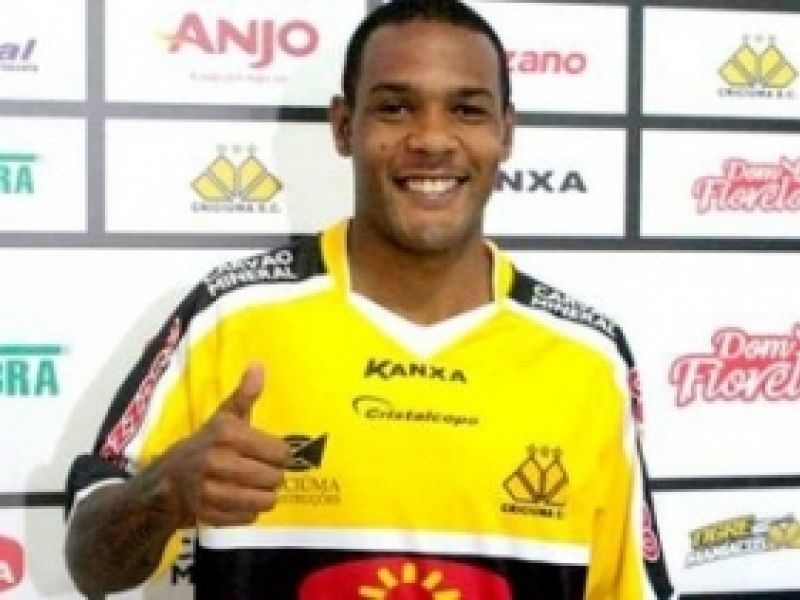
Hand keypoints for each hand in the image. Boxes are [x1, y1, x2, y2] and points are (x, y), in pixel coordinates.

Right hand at [160, 363, 288, 526]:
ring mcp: (212, 491)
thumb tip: (259, 366)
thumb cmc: (204, 444)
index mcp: (228, 434)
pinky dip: (248, 511)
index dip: (280, 454)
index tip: (272, 453)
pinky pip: (249, 518)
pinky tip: (238, 499)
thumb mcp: (223, 417)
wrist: (166, 480)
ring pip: (265, 501)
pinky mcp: (209, 514)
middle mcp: (219, 462)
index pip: (280, 452)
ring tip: (254, 487)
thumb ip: (245, 395)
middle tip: (263, 471)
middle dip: (273, 476)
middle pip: (275, 478)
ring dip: (265, 495)